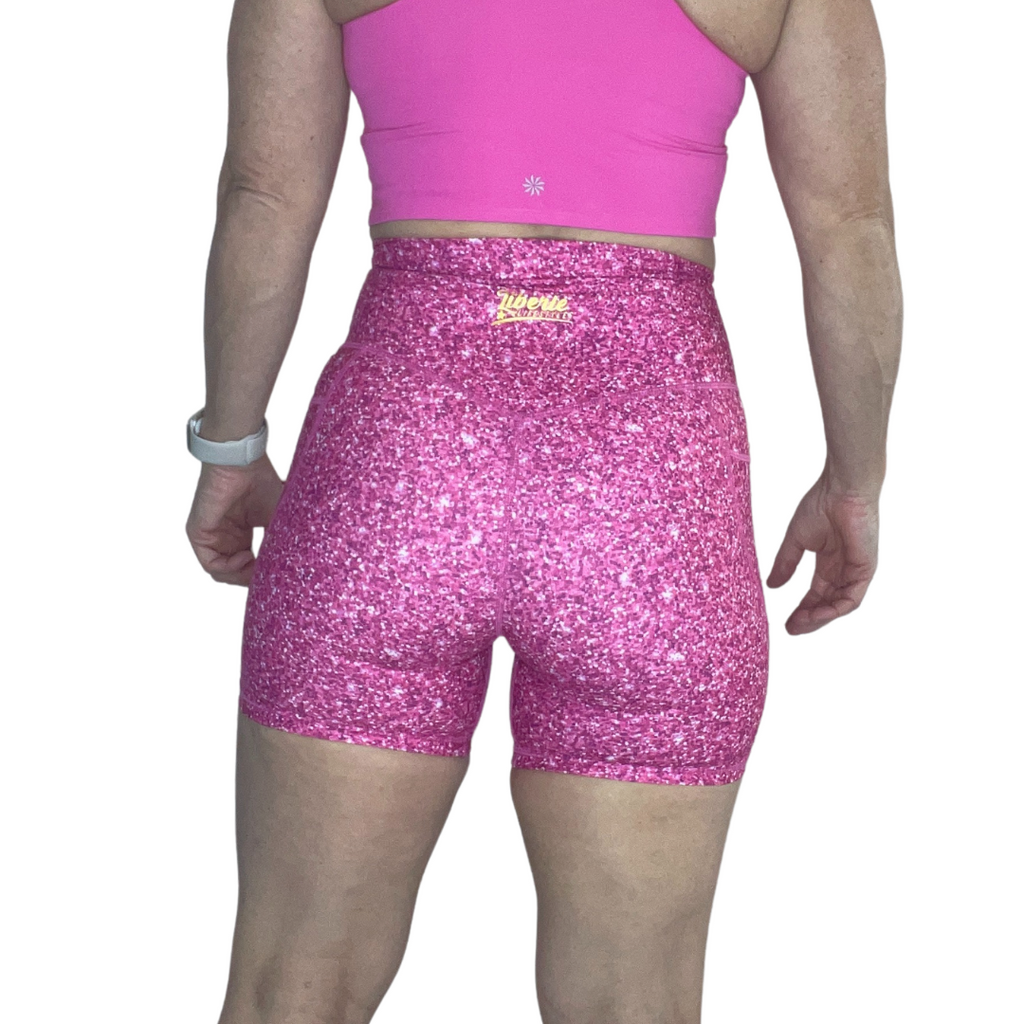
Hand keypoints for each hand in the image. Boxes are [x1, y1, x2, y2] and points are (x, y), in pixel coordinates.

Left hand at [185, 455, 284, 585]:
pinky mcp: (198, 533)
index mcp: (241, 534)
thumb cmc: (261, 482)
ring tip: (258, 568)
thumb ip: (280, 543)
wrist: (242, 463)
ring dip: (242, 575)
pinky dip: (229, 568)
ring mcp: (211, 536)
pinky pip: (211, 564)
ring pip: (222, 573)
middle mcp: (225, 537)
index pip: (249, 566)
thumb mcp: (278, 519)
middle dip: (252, 579)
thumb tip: (291, 569)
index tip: (279, 575)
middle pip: (235, 573)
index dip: (263, 575)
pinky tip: (245, 557)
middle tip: (269, 578)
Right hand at [766, 471, 879, 634]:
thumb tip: (772, 586)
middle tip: (790, 629)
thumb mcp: (796, 540)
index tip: (786, 622)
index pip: (817, 593)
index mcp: (829, 562)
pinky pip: (852, 598)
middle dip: (809, 619)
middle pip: (828, 604)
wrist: (842, 488)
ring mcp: (856, 571)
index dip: (802, 609)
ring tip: (800, 624)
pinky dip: (835, 609)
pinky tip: (817, 614)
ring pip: (839, 605)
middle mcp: (844, 570)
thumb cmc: (821, 504)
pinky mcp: (865, 569)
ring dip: (820, 618)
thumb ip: (786, 564)